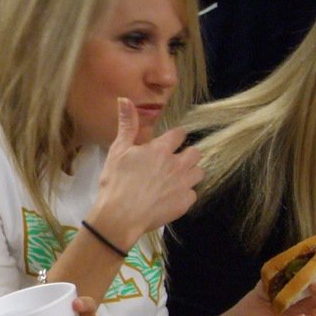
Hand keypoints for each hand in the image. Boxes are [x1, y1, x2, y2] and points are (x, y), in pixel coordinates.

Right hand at [88, 98, 202, 250]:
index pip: (179, 134)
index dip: (175, 137)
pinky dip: (184, 195)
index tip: (168, 143)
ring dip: (190, 173)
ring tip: (175, 180)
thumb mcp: (118, 150)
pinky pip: (193, 194)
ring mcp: (183, 184)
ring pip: (199, 173)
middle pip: (195, 153)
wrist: (120, 216)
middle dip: (187, 155)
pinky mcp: (185, 203)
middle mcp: (177, 164)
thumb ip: (126, 125)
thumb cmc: (116, 182)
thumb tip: (125, 99)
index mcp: (161, 149)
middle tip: (173, 163)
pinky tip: (170, 198)